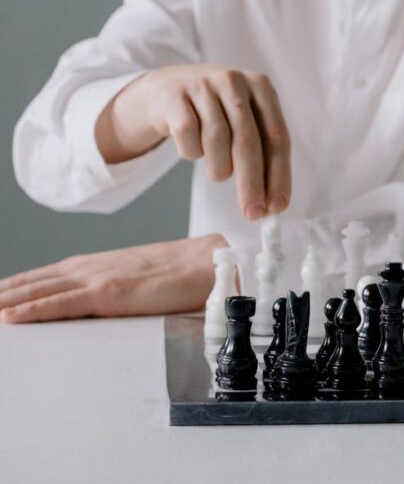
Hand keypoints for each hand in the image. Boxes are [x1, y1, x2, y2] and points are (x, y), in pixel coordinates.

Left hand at [0, 234, 224, 323]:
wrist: (208, 263)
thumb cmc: (182, 274)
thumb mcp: (139, 283)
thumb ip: (117, 291)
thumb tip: (107, 308)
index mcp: (96, 266)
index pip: (43, 278)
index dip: (13, 288)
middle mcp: (90, 268)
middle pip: (32, 282)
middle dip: (1, 294)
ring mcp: (97, 278)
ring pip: (37, 291)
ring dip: (5, 301)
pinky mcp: (108, 292)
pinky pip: (60, 303)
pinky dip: (31, 309)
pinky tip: (9, 317)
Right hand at [96, 64, 290, 219]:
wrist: (172, 86)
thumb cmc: (219, 113)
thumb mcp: (247, 122)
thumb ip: (264, 156)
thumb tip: (273, 203)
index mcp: (262, 87)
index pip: (277, 138)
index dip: (279, 175)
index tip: (276, 206)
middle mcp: (234, 81)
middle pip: (247, 142)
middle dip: (251, 184)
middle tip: (252, 213)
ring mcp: (202, 85)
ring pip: (216, 142)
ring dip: (219, 168)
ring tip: (218, 170)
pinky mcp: (174, 96)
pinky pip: (187, 138)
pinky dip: (192, 152)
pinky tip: (195, 148)